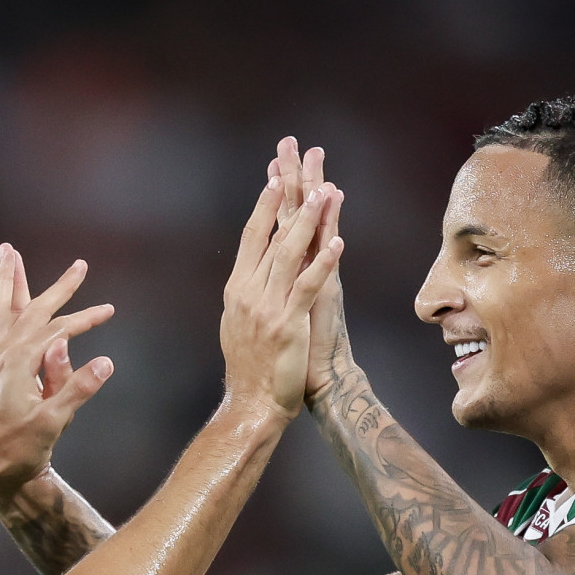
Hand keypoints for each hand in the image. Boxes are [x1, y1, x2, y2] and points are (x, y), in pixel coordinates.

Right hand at [219, 169, 343, 421]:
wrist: (253, 404)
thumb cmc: (250, 367)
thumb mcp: (238, 324)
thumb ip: (245, 295)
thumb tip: (249, 273)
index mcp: (236, 290)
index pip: (251, 238)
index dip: (264, 206)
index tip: (275, 177)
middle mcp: (248, 294)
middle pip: (270, 237)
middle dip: (287, 201)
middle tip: (303, 170)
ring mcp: (267, 309)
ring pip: (289, 255)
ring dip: (308, 221)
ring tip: (324, 193)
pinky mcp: (288, 325)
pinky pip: (307, 287)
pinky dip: (323, 263)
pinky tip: (337, 242)